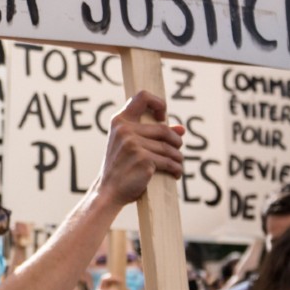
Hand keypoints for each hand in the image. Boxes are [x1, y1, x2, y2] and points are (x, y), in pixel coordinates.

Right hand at [97, 92, 183, 206]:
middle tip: (176, 150)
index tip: (162, 117)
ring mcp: (133, 144)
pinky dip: (176, 168)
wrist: (108, 191)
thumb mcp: (131, 146)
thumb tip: (182, 129)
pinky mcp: (143, 159)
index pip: (142, 97)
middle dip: (175, 141)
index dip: (158, 103)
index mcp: (119, 121)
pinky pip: (169, 161)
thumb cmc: (120, 168)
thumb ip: (154, 134)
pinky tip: (175, 173)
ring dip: (178, 157)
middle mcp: (125, 130)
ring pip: (169, 148)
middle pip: (164, 129)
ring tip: (177, 164)